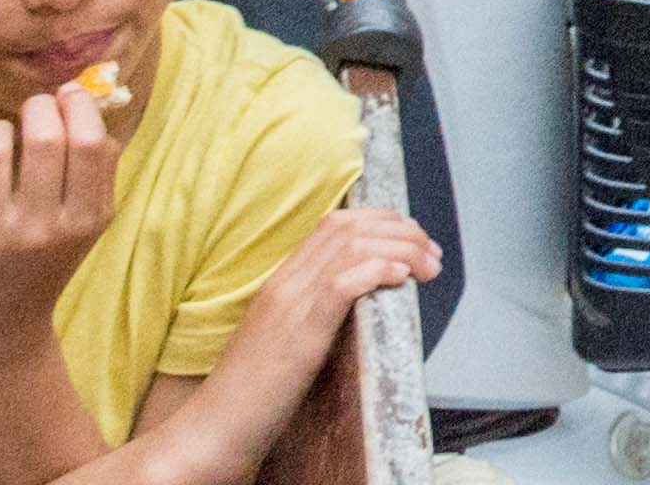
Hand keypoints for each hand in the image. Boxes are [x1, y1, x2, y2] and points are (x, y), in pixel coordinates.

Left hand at [0, 80, 126, 372]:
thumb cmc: (43, 266)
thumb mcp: (86, 228)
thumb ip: (98, 172)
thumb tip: (97, 104)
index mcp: (84, 222)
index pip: (90, 143)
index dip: (78, 107)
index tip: (68, 95)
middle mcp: (40, 231)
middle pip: (43, 139)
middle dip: (36, 108)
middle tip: (33, 109)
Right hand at [200, 202, 441, 428]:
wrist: (217, 427)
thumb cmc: (255, 391)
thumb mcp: (287, 336)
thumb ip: (318, 309)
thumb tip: (367, 292)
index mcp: (280, 281)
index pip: (334, 224)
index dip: (382, 221)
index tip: (413, 239)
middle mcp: (283, 284)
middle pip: (349, 227)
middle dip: (402, 231)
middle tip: (432, 254)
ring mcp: (289, 306)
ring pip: (352, 247)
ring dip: (402, 249)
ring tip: (427, 267)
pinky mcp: (299, 333)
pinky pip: (340, 284)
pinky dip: (377, 271)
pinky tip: (400, 277)